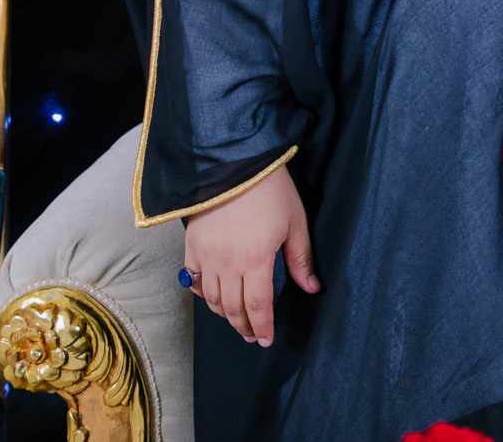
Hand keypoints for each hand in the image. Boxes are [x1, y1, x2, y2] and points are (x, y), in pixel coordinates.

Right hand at [181, 164, 319, 345]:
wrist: (235, 162)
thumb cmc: (271, 189)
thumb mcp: (295, 223)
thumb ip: (301, 259)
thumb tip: (312, 288)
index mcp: (256, 260)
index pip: (259, 307)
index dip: (263, 327)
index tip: (266, 340)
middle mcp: (227, 263)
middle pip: (233, 308)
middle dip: (244, 326)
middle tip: (253, 336)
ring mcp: (205, 255)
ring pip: (211, 298)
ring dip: (224, 313)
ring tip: (236, 319)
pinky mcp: (191, 244)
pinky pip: (192, 279)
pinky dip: (201, 292)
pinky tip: (211, 296)